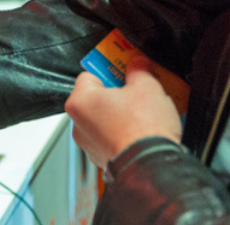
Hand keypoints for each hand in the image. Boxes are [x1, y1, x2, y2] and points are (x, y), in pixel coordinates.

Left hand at [65, 56, 182, 167]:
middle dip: (118, 93)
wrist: (150, 166)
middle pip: (97, 98)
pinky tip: (142, 131)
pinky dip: (124, 133)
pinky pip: (111, 138)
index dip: (110, 70)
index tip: (123, 69)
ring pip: (105, 119)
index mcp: (80, 101)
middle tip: (138, 91)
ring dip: (122, 114)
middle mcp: (78, 124)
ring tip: (145, 113)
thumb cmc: (142, 129)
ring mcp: (89, 144)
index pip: (90, 74)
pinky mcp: (102, 158)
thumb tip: (138, 63)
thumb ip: (139, 70)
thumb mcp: (147, 87)